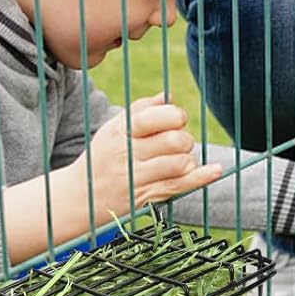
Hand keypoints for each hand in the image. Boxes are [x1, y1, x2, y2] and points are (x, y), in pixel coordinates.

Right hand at [84, 95, 221, 222]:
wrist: (78, 198)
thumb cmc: (101, 159)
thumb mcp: (111, 131)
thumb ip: (139, 111)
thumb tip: (167, 96)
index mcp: (119, 131)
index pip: (154, 117)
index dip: (175, 115)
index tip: (177, 120)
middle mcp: (126, 154)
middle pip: (172, 140)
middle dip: (184, 139)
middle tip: (178, 144)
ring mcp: (135, 178)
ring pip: (179, 163)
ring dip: (187, 159)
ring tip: (179, 160)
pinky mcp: (144, 197)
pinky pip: (179, 186)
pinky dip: (202, 177)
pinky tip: (216, 170)